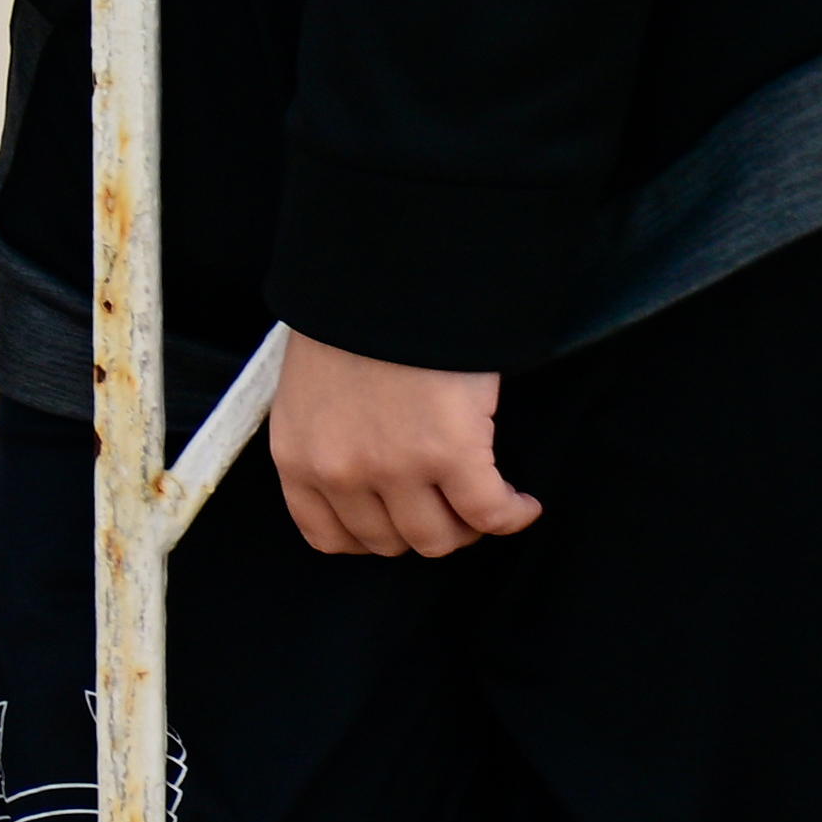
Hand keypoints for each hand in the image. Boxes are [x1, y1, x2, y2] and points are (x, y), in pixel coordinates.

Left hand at [267, 336, 540, 557]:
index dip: (373, 536)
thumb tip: (368, 485)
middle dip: (426, 527)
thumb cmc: (351, 326)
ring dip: (469, 526)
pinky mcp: (449, 453)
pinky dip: (513, 514)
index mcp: (297, 456)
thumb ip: (329, 442)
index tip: (400, 518)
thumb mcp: (309, 393)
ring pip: (440, 538)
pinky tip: (523, 503)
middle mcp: (339, 471)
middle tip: (451, 502)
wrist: (384, 279)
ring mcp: (394, 467)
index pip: (328, 536)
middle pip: (392, 542)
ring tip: (485, 499)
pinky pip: (489, 513)